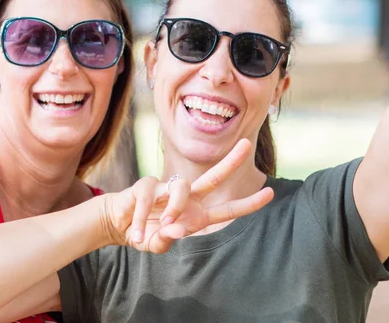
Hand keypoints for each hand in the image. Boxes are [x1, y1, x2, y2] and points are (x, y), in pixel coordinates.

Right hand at [102, 139, 274, 252]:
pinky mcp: (146, 185)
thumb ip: (166, 240)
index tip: (270, 193)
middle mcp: (186, 198)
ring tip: (162, 225)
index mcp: (195, 214)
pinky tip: (137, 233)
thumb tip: (174, 229)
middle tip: (247, 145)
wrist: (117, 225)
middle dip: (231, 162)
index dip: (248, 203)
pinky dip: (143, 219)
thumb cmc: (144, 234)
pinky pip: (150, 197)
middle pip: (213, 177)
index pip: (226, 209)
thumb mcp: (156, 244)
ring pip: (182, 188)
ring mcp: (167, 188)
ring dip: (174, 209)